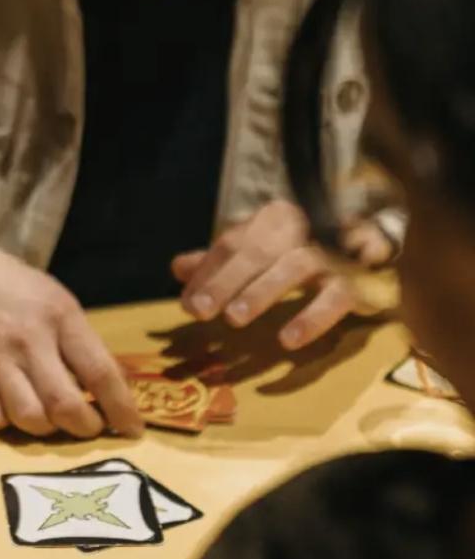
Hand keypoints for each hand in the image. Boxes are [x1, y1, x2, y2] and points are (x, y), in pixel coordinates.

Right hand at [0, 233, 141, 437]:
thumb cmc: (6, 283)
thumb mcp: (52, 297)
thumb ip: (78, 338)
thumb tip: (110, 383)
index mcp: (59, 315)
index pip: (101, 372)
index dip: (121, 408)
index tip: (133, 429)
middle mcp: (28, 338)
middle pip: (66, 406)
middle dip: (85, 427)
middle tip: (89, 428)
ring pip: (30, 419)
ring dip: (45, 428)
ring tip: (47, 418)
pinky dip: (4, 423)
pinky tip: (7, 408)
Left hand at [172, 199, 389, 350]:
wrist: (380, 249)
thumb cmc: (308, 252)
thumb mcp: (263, 251)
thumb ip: (222, 261)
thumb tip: (177, 267)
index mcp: (274, 219)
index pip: (233, 242)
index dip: (208, 272)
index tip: (187, 304)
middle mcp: (303, 229)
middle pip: (258, 251)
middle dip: (225, 281)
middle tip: (199, 312)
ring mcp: (333, 253)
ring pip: (295, 266)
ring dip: (263, 292)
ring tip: (235, 319)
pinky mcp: (360, 282)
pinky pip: (335, 298)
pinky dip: (312, 317)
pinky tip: (288, 340)